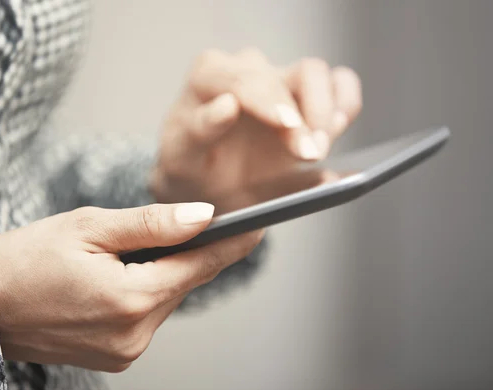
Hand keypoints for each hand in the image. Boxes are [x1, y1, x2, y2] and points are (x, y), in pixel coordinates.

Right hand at [0, 203, 261, 371]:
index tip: (257, 227)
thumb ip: (152, 224)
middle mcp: (134, 335)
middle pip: (182, 283)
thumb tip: (203, 216)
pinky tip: (119, 277)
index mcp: (130, 300)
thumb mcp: (88, 227)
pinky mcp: (114, 357)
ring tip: (127, 252)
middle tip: (188, 225)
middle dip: (187, 253)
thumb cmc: (22, 260)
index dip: (232, 244)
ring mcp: (124, 352)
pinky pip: (145, 316)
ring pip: (164, 299)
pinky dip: (143, 292)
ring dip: (160, 273)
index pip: (200, 266)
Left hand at [152, 49, 362, 203]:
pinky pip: (339, 84)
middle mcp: (246, 69)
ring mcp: (278, 79)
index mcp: (209, 76)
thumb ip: (200, 131)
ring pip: (317, 75)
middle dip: (305, 117)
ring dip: (326, 113)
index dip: (269, 102)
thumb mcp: (182, 159)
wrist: (207, 185)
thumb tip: (227, 105)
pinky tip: (333, 131)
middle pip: (290, 75)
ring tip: (318, 148)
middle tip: (309, 155)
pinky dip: (344, 105)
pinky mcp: (305, 96)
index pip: (244, 79)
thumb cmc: (191, 168)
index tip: (287, 127)